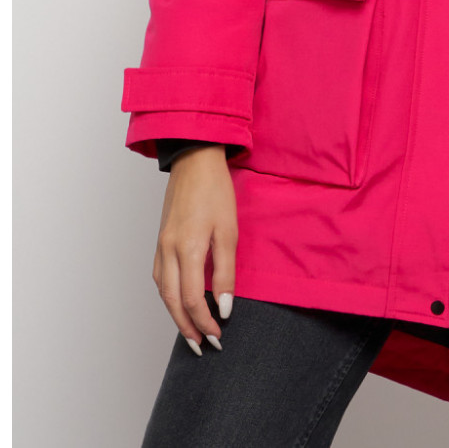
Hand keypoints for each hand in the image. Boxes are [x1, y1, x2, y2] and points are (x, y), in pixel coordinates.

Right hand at [151, 145, 237, 355]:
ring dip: (175, 315)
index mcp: (187, 248)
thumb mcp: (229, 231)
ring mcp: (161, 245)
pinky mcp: (160, 240)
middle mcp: (168, 250)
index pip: (190, 298)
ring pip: (162, 292)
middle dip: (187, 327)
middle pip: (172, 301)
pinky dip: (168, 295)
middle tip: (203, 346)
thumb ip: (225, 271)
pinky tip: (179, 302)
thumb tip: (224, 306)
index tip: (219, 334)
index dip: (204, 321)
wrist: (195, 160)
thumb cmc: (216, 192)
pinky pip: (159, 277)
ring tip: (192, 332)